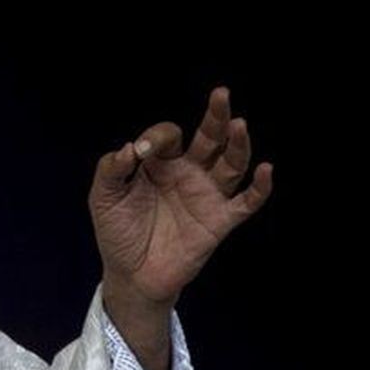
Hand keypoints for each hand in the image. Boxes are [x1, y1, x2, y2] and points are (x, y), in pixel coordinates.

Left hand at [89, 88, 273, 369]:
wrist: (131, 275)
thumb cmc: (118, 232)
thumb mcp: (103, 198)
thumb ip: (110, 170)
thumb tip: (129, 148)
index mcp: (159, 163)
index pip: (168, 136)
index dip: (156, 137)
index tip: (139, 152)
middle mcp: (187, 172)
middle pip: (209, 138)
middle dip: (216, 116)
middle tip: (221, 94)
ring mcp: (206, 195)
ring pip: (231, 163)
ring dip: (238, 144)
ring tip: (239, 125)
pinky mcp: (219, 221)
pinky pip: (246, 202)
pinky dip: (259, 188)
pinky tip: (266, 170)